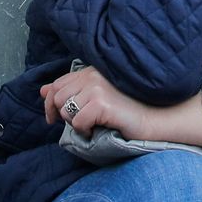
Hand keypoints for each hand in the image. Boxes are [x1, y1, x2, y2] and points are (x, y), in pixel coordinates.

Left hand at [39, 68, 201, 146]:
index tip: (54, 118)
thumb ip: (71, 90)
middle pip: (56, 96)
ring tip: (91, 125)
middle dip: (59, 114)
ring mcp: (97, 87)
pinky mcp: (102, 103)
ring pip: (66, 109)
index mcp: (91, 71)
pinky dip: (84, 131)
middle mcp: (92, 75)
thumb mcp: (98, 96)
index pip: (57, 84)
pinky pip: (78, 122)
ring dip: (74, 123)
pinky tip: (99, 130)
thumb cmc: (131, 108)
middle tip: (74, 126)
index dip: (50, 102)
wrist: (159, 116)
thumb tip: (42, 90)